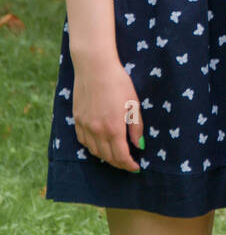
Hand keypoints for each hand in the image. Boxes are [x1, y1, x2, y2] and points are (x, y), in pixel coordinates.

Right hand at [71, 53, 144, 171]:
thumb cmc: (118, 82)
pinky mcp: (77, 119)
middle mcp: (97, 131)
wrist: (94, 67)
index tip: (136, 167)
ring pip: (94, 151)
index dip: (129, 165)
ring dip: (106, 157)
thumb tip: (139, 145)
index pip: (121, 156)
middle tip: (128, 163)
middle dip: (119, 163)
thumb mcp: (133, 104)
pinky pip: (83, 141)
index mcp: (113, 128)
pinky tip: (99, 144)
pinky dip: (92, 147)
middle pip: (107, 156)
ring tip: (116, 155)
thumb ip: (136, 127)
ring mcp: (85, 125)